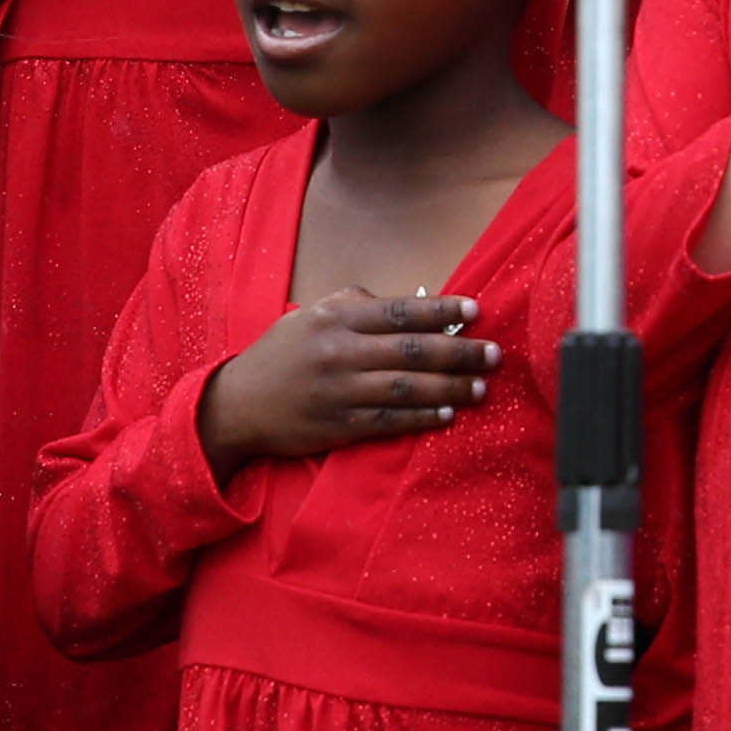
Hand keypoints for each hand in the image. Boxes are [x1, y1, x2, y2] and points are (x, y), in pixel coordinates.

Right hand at [198, 289, 495, 458]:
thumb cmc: (282, 355)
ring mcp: (339, 392)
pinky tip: (448, 413)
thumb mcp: (311, 316)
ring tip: (481, 386)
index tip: (477, 309)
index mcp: (335, 320)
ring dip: (449, 387)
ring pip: (405, 388)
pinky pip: (388, 421)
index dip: (443, 310)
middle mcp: (339, 353)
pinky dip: (421, 418)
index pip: (400, 311)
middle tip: (494, 353)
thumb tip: (407, 305)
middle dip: (459, 351)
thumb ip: (355, 305)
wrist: (237, 405)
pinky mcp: (338, 426)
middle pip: (411, 350)